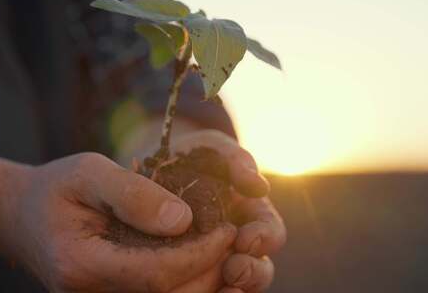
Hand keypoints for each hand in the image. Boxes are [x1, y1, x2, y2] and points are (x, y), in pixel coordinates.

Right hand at [3, 153, 237, 291]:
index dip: (200, 254)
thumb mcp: (89, 173)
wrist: (21, 216)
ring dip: (204, 281)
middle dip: (210, 272)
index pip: (156, 273)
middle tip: (236, 241)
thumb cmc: (56, 188)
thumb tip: (182, 220)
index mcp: (82, 264)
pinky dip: (186, 282)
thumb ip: (132, 194)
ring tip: (227, 251)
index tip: (228, 228)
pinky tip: (206, 262)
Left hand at [172, 130, 286, 291]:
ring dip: (230, 288)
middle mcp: (240, 244)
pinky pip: (200, 289)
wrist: (156, 168)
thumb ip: (237, 161)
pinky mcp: (190, 271)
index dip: (264, 238)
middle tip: (234, 269)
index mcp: (253, 216)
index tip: (246, 238)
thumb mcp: (214, 149)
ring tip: (219, 284)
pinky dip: (201, 291)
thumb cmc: (193, 156)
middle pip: (259, 269)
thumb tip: (259, 187)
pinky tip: (185, 291)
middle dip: (251, 272)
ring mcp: (216, 261)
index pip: (270, 233)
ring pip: (234, 285)